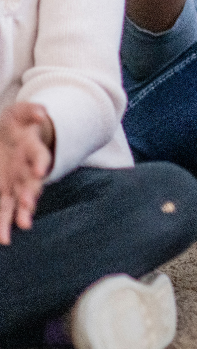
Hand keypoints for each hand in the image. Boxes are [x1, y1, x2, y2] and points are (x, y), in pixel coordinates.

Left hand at [0, 102, 54, 244]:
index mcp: (33, 149)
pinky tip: (3, 238)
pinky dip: (4, 223)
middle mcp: (28, 170)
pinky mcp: (5, 192)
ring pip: (18, 202)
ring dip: (19, 214)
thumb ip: (31, 111)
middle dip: (30, 194)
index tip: (39, 171)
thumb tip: (42, 112)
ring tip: (20, 226)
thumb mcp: (21, 114)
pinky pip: (4, 209)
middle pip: (31, 183)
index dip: (40, 163)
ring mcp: (17, 183)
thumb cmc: (16, 125)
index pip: (39, 156)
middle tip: (27, 205)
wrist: (14, 138)